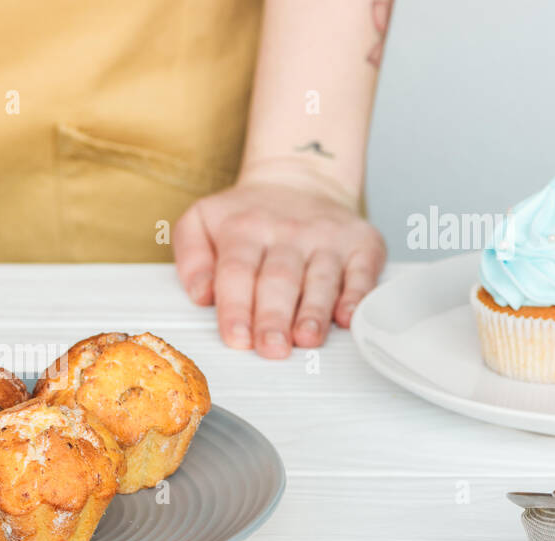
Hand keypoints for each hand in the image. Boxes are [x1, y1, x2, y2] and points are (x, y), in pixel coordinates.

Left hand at [173, 166, 385, 357]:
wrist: (299, 178)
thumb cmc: (247, 214)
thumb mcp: (201, 220)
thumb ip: (191, 256)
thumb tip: (201, 294)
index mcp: (244, 229)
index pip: (238, 272)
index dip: (237, 307)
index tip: (237, 338)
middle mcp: (287, 232)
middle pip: (279, 279)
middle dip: (274, 317)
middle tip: (271, 348)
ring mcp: (327, 237)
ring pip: (321, 278)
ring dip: (314, 311)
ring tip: (306, 339)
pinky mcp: (362, 243)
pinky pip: (363, 271)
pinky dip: (357, 296)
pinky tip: (347, 317)